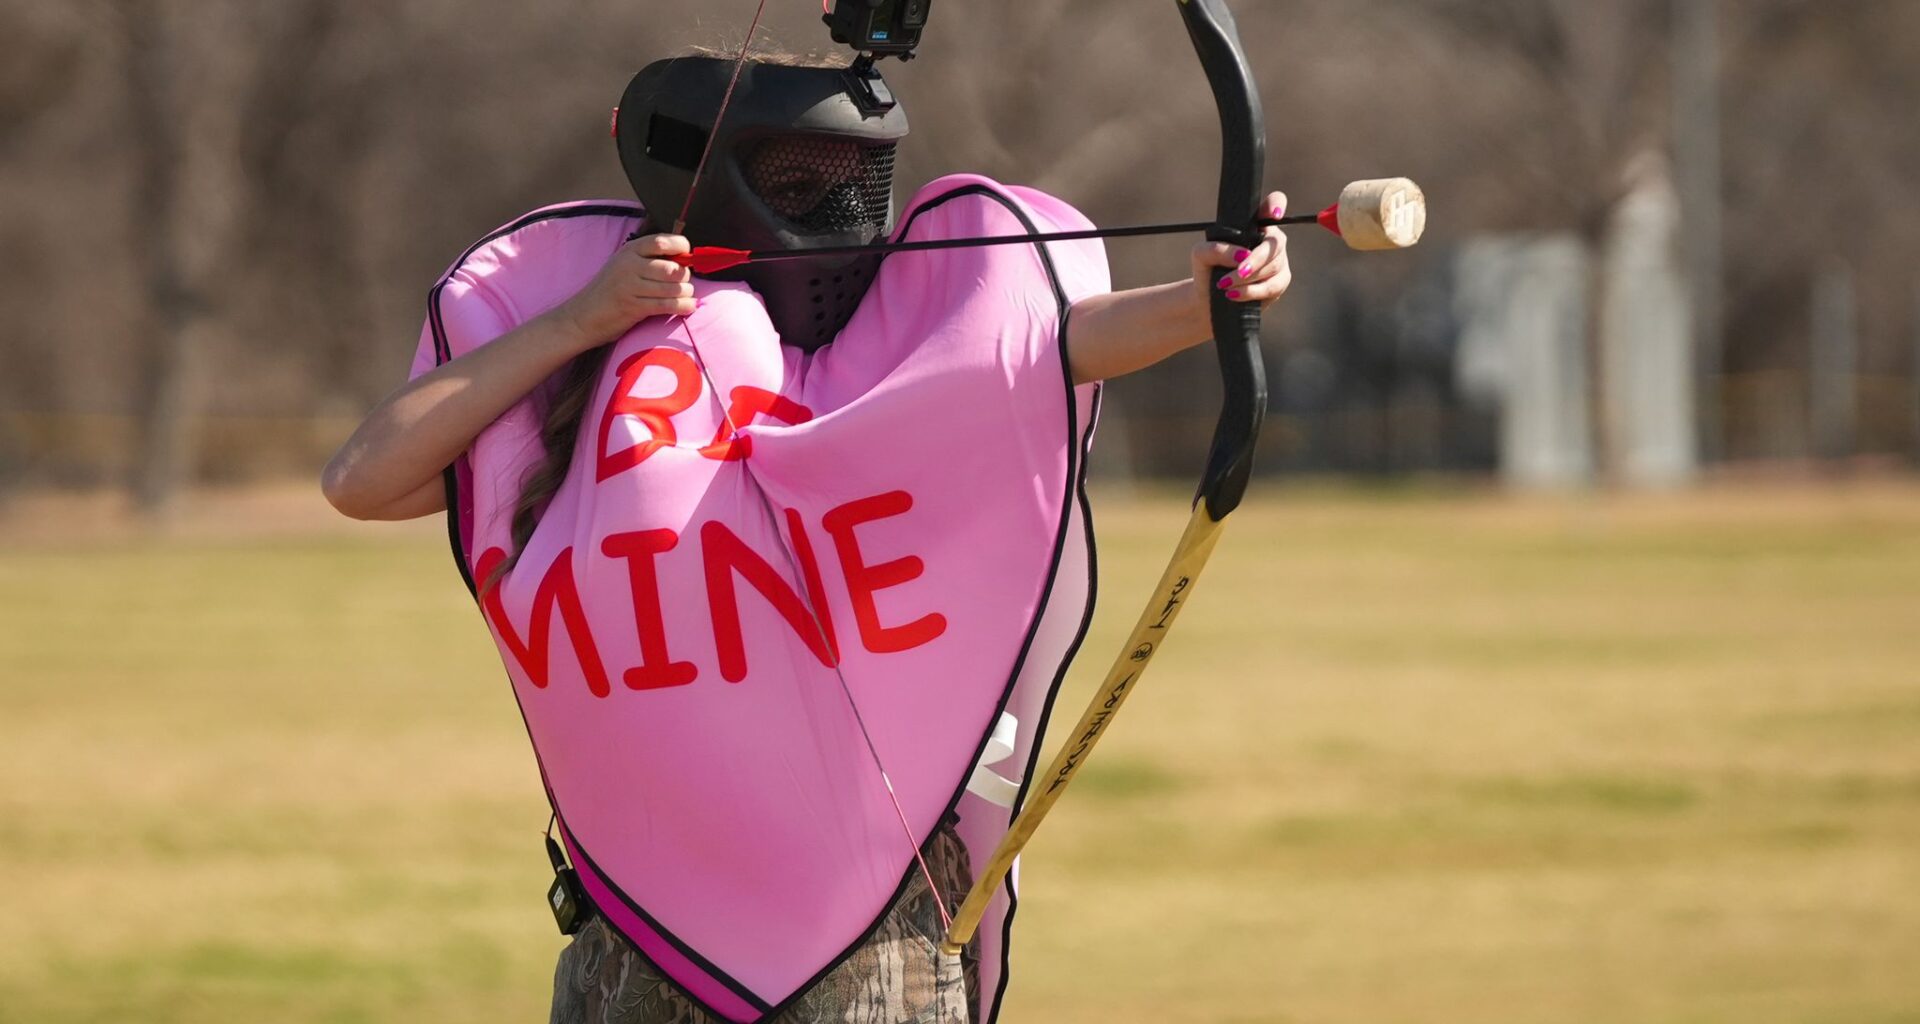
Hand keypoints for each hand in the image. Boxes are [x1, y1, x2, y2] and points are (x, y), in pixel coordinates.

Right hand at [555, 233, 698, 345]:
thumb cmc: (609, 291)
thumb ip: (649, 259)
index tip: (686, 255)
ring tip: (685, 297)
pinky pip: (667, 304)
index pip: (661, 241)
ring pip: (673, 287)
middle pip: (672, 267)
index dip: (680, 247)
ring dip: (686, 294)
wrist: (583, 316)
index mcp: (629, 250)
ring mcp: (630, 285)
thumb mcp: (625, 265)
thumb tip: (684, 258)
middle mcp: (630, 265)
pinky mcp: (633, 306)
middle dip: (685, 277)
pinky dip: (683, 306)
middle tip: (684, 284)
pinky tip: (687, 307)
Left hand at [1189, 190, 1291, 315]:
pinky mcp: (1280, 281)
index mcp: (1255, 223)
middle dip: (1257, 259)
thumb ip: (1216, 248)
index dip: (1277, 205)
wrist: (1209, 298)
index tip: (1274, 214)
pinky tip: (1234, 294)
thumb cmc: (1207, 268)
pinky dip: (1251, 291)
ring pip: (1274, 266)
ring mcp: (1279, 259)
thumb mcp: (1201, 254)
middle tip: (1239, 271)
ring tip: (1225, 285)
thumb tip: (1241, 255)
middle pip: (1276, 242)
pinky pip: (1273, 286)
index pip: (1273, 204)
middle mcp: (1271, 238)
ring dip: (1248, 278)